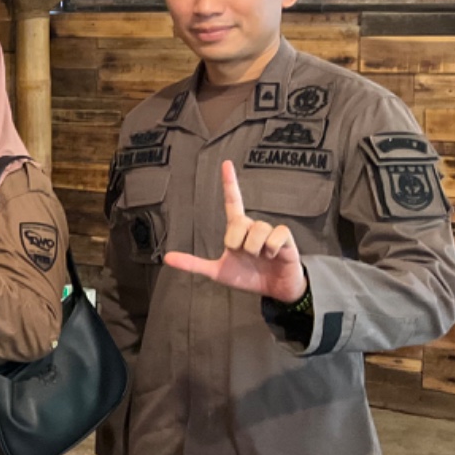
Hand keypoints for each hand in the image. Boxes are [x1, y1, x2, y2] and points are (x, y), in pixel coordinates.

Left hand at [163, 161, 306, 303]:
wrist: (274, 290)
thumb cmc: (248, 277)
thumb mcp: (217, 272)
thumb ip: (193, 264)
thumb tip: (167, 258)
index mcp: (237, 230)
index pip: (233, 201)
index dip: (229, 183)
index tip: (226, 163)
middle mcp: (253, 226)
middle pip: (240, 221)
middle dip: (237, 243)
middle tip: (245, 255)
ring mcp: (270, 232)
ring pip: (258, 230)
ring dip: (255, 249)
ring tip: (262, 258)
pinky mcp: (286, 239)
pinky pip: (277, 235)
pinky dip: (272, 249)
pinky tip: (274, 256)